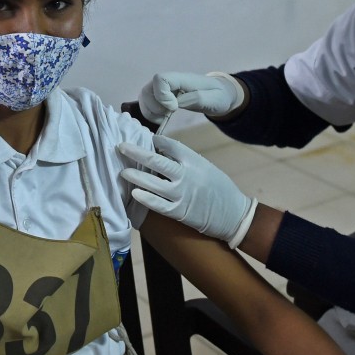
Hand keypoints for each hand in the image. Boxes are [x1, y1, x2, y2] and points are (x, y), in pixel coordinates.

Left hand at [118, 135, 254, 245]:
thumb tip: (162, 153)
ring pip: (153, 183)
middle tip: (121, 147)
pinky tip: (134, 194)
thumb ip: (187, 161)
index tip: (147, 140)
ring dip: (136, 176)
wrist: (233, 214)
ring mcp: (181, 194)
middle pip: (156, 161)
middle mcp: (186, 176)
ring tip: (123, 171)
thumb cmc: (220, 188)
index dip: (156, 141)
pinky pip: (158, 204)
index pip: (171, 146)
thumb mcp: (206, 167)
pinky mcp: (179, 212)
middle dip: (137, 153)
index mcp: (195, 161)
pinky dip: (146, 199)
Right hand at [137, 71, 244, 123]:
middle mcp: (170, 81)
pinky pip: (147, 102)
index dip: (162, 96)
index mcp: (183, 79)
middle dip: (154, 107)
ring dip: (150, 111)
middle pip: (148, 89)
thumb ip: (198, 99)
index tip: (174, 108)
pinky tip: (161, 118)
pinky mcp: (161, 96)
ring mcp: (164, 89)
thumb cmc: (219, 96)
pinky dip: (149, 113)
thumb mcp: (215, 99)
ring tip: (163, 118)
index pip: (160, 79)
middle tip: (167, 115)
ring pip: (144, 96)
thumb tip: (178, 102)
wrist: (220, 94)